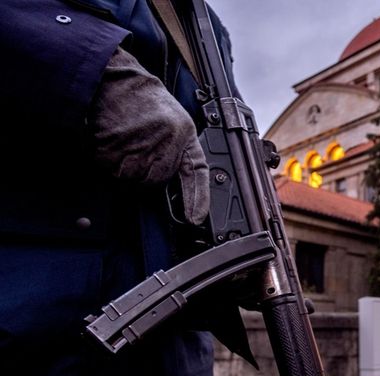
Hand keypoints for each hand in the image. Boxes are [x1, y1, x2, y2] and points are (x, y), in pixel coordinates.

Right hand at [88, 47, 208, 224]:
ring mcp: (142, 148)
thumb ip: (176, 147)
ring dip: (125, 166)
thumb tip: (174, 177)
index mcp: (185, 134)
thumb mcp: (171, 119)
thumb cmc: (141, 99)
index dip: (197, 198)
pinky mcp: (118, 151)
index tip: (196, 218)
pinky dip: (108, 161)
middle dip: (146, 170)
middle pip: (156, 180)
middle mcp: (167, 143)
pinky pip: (112, 170)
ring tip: (126, 139)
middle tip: (138, 145)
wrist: (114, 80)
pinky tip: (113, 139)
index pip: (196, 172)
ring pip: (133, 178)